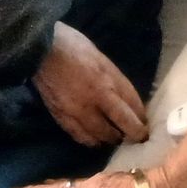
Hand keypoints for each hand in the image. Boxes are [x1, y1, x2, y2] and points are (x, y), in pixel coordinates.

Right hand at [32, 22, 148, 146]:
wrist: (40, 49)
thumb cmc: (73, 46)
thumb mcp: (101, 58)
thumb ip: (114, 79)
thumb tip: (126, 98)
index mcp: (108, 81)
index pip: (133, 107)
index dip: (142, 118)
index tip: (146, 124)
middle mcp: (97, 100)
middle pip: (122, 125)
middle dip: (133, 133)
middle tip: (136, 136)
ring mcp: (79, 111)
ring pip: (103, 136)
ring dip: (112, 138)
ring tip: (115, 137)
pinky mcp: (63, 118)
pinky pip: (81, 137)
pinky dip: (91, 140)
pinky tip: (95, 139)